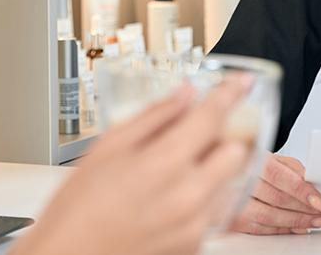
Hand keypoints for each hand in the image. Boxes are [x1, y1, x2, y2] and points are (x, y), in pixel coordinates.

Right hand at [14, 77, 251, 254]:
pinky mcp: (194, 245)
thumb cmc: (78, 208)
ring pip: (230, 182)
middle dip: (224, 136)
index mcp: (164, 164)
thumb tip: (183, 95)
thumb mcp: (108, 147)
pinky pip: (215, 211)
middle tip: (203, 131)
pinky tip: (173, 195)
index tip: (241, 82)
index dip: (231, 93)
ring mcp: (195, 225)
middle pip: (235, 151)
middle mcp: (187, 196)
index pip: (213, 117)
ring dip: (215, 168)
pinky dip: (203, 196)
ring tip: (180, 169)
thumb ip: (153, 117)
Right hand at [229, 153, 320, 234]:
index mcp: (251, 159)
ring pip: (270, 217)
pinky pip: (261, 229)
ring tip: (318, 221)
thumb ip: (293, 168)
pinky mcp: (232, 219)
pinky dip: (283, 229)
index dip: (303, 191)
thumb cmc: (252, 162)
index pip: (280, 177)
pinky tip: (299, 227)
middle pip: (278, 199)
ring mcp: (234, 202)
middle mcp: (240, 181)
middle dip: (307, 208)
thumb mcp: (273, 157)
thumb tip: (313, 184)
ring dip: (298, 221)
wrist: (226, 169)